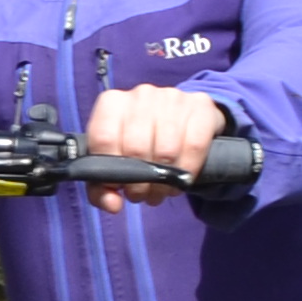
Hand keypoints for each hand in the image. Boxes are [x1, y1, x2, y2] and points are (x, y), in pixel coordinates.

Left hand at [83, 85, 225, 211]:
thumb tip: (112, 205)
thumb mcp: (115, 161)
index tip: (119, 188)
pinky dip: (187, 171)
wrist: (183, 120)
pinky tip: (181, 181)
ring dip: (163, 182)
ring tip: (160, 191)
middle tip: (141, 195)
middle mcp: (141, 95)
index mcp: (112, 103)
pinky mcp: (200, 106)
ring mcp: (172, 97)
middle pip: (136, 148)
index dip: (110, 171)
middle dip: (138, 182)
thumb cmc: (140, 144)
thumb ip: (101, 187)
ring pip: (166, 150)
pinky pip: (194, 146)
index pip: (104, 138)